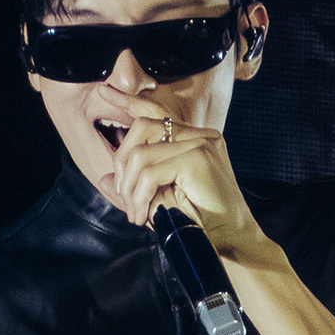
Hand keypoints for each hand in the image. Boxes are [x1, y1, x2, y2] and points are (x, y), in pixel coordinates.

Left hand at [100, 87, 260, 256]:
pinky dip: (140, 196)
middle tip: (125, 198)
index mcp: (193, 139)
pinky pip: (150, 171)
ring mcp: (200, 143)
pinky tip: (144, 215)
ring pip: (141, 152)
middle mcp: (199, 135)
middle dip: (122, 162)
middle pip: (141, 126)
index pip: (155, 111)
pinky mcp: (198, 158)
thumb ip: (133, 188)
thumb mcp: (159, 202)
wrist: (230, 242)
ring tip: (135, 213)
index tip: (103, 91)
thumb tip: (103, 180)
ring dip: (130, 187)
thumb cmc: (199, 224)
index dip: (127, 100)